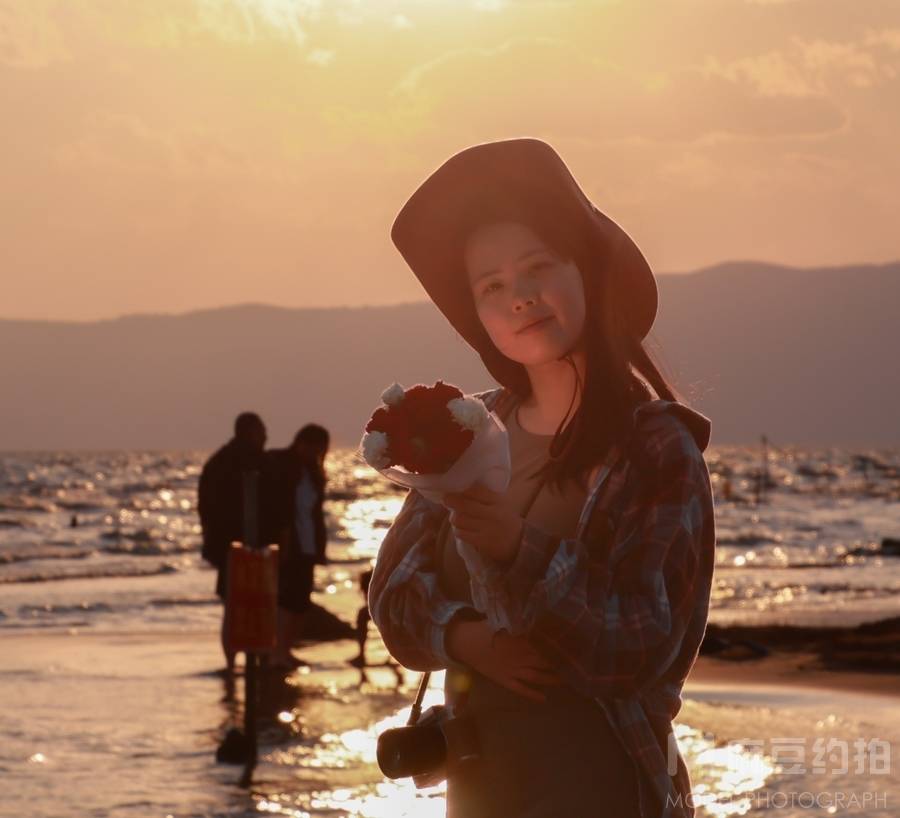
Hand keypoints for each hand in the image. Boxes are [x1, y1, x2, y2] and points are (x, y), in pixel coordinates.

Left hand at [443, 483, 523, 564]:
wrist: (519, 543)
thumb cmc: (505, 519)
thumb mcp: (500, 503)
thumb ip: (484, 496)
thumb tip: (459, 488)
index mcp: (498, 500)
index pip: (476, 491)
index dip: (461, 489)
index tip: (453, 487)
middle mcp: (494, 513)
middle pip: (464, 504)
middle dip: (451, 501)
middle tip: (446, 499)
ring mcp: (488, 529)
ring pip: (460, 519)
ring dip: (454, 518)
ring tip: (457, 517)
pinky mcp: (483, 542)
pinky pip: (461, 533)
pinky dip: (458, 530)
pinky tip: (463, 529)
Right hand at [446, 618, 562, 703]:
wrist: (465, 643)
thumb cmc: (484, 628)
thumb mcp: (504, 620)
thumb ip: (521, 622)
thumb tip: (538, 618)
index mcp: (520, 640)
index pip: (544, 646)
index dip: (557, 648)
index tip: (570, 649)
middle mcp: (519, 656)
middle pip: (543, 662)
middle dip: (558, 665)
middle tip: (571, 667)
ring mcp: (512, 670)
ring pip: (536, 677)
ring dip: (550, 679)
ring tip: (563, 681)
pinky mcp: (504, 680)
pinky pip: (520, 689)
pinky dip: (532, 694)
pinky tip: (544, 698)